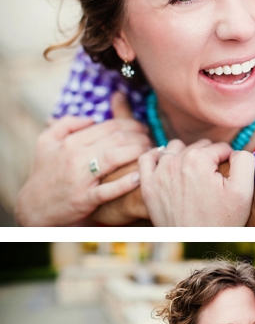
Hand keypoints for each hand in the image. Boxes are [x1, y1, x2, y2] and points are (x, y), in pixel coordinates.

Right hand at [15, 108, 151, 225]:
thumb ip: (66, 125)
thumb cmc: (45, 172)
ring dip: (137, 152)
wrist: (35, 206)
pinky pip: (108, 190)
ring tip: (151, 151)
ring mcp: (80, 179)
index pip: (108, 126)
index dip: (131, 124)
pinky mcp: (84, 199)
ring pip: (114, 158)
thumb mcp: (46, 143)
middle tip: (150, 137)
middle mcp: (75, 158)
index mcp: (70, 142)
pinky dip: (124, 184)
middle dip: (139, 136)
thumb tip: (90, 117)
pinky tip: (139, 177)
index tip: (142, 127)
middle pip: (116, 139)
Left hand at [139, 140, 254, 225]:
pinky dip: (157, 157)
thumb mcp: (243, 190)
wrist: (199, 244)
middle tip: (215, 179)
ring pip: (176, 148)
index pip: (221, 147)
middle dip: (209, 158)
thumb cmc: (222, 221)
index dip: (229, 160)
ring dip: (187, 155)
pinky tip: (169, 165)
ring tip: (196, 172)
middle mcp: (175, 163)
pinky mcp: (148, 186)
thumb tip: (235, 150)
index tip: (229, 177)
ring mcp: (158, 174)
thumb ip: (244, 160)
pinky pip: (147, 159)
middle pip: (199, 146)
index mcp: (198, 160)